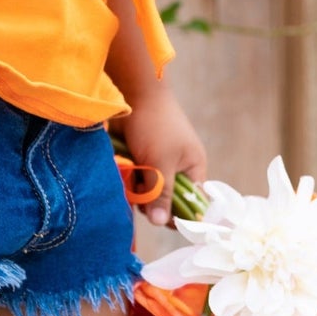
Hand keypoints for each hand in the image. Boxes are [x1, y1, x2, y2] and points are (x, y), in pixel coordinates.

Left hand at [122, 86, 206, 226]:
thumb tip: (161, 223)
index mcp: (193, 170)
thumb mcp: (160, 162)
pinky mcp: (139, 161)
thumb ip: (161, 193)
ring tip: (131, 177)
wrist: (132, 93)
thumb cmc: (155, 125)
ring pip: (147, 193)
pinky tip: (123, 172)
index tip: (162, 220)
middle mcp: (177, 170)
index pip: (193, 204)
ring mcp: (157, 165)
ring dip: (137, 191)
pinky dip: (128, 180)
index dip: (180, 216)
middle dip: (152, 202)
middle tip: (142, 193)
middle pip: (166, 202)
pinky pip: (135, 181)